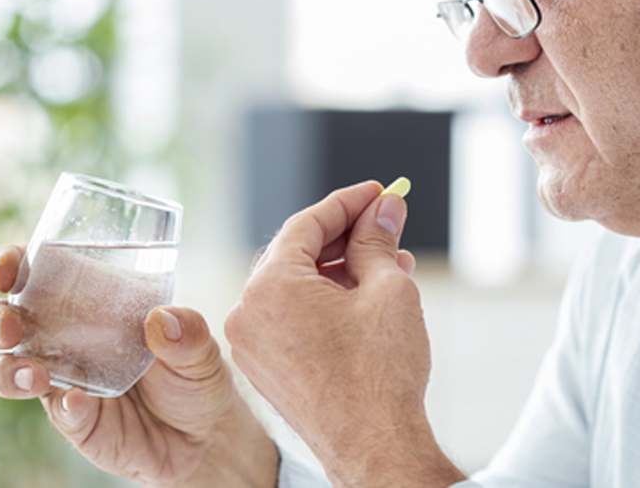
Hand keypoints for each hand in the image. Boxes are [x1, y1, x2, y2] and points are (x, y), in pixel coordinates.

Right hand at [0, 245, 277, 487]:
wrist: (205, 436)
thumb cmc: (193, 375)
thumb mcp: (201, 347)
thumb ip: (189, 331)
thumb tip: (163, 319)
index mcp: (87, 301)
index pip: (35, 273)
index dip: (10, 265)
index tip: (7, 268)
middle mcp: (63, 338)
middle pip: (5, 321)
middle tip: (9, 326)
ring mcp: (63, 380)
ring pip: (10, 371)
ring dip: (9, 370)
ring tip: (33, 374)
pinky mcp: (76, 420)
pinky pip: (58, 412)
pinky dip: (64, 407)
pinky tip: (78, 403)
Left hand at [225, 181, 465, 487]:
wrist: (374, 448)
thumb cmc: (380, 375)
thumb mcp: (388, 289)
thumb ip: (377, 240)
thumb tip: (383, 210)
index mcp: (270, 287)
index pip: (307, 224)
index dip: (348, 202)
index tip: (379, 192)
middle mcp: (248, 313)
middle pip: (297, 253)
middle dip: (347, 236)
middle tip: (387, 223)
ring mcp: (253, 345)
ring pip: (296, 287)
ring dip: (341, 271)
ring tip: (391, 263)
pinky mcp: (266, 368)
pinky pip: (292, 318)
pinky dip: (325, 302)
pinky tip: (366, 297)